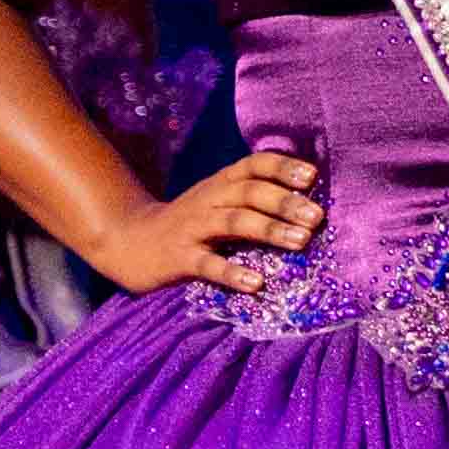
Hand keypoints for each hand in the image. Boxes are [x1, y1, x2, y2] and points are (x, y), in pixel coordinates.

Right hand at [93, 147, 321, 297]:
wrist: (130, 242)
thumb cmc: (192, 224)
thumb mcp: (220, 201)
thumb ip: (256, 198)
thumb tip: (312, 202)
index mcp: (222, 183)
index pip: (254, 164)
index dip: (283, 167)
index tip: (313, 176)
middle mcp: (209, 199)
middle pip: (250, 192)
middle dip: (285, 202)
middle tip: (317, 216)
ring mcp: (192, 228)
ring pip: (233, 222)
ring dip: (269, 229)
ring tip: (301, 241)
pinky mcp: (179, 258)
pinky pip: (208, 264)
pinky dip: (232, 272)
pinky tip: (256, 283)